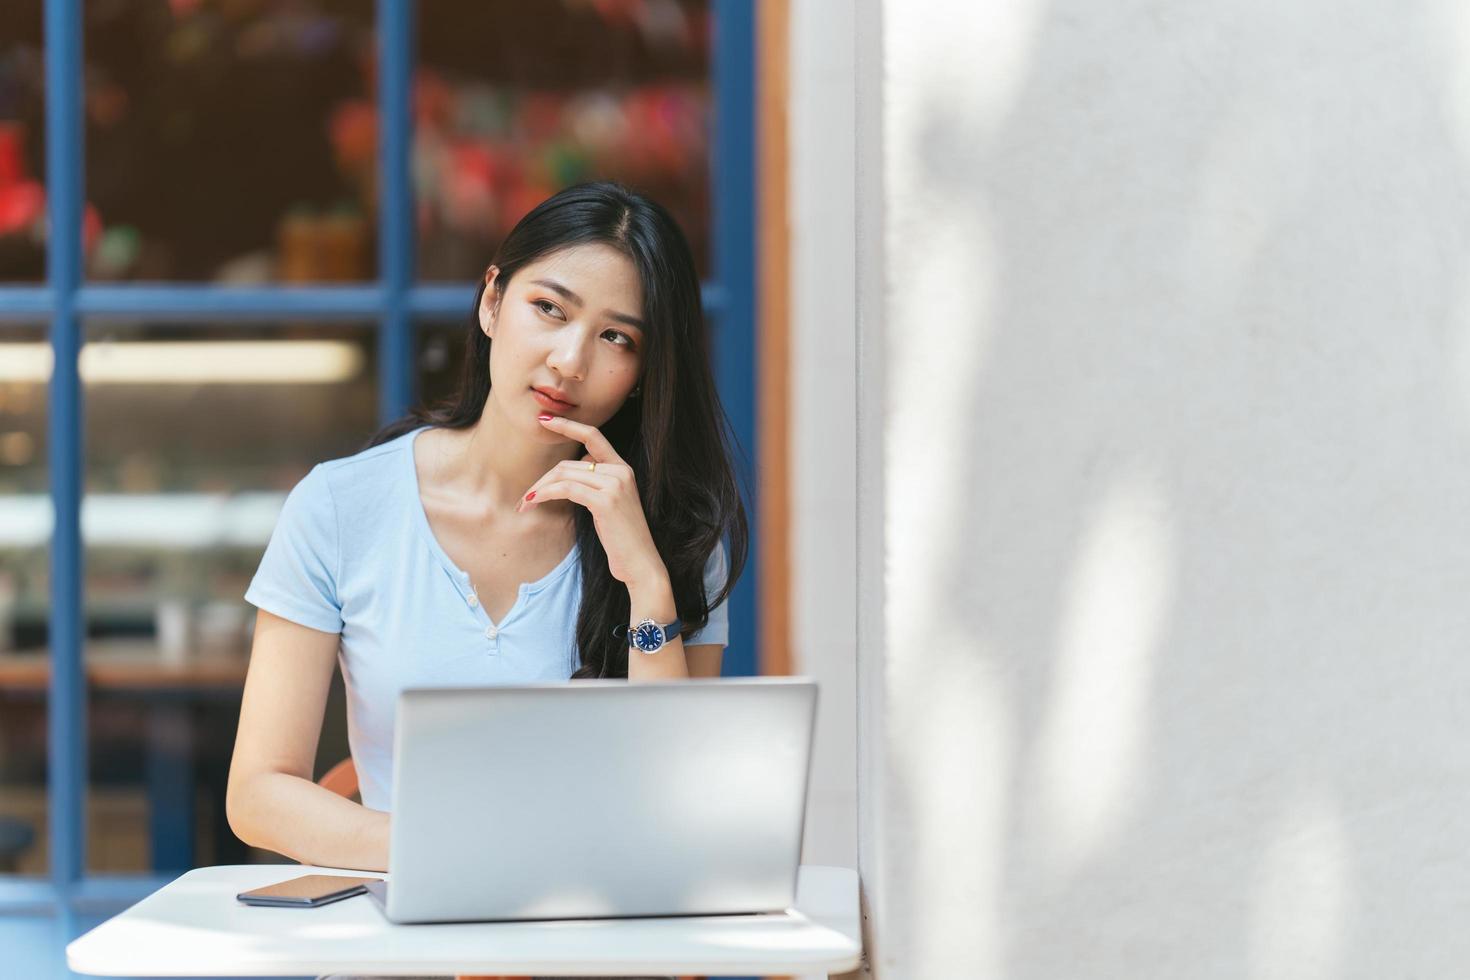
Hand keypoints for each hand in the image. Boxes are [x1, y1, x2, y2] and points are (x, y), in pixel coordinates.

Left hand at [517, 414, 667, 590]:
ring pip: (564, 475)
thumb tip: (570, 473)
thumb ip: (595, 483)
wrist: (640, 563)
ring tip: (525, 503)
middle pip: (569, 463)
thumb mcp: (609, 504)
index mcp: (623, 468)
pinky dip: (545, 494)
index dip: (568, 425)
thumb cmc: (621, 538)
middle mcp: (621, 471)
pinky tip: (533, 502)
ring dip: (539, 489)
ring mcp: (615, 484)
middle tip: (524, 496)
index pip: (593, 436)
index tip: (544, 418)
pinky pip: (566, 489)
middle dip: (542, 479)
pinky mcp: (605, 501)